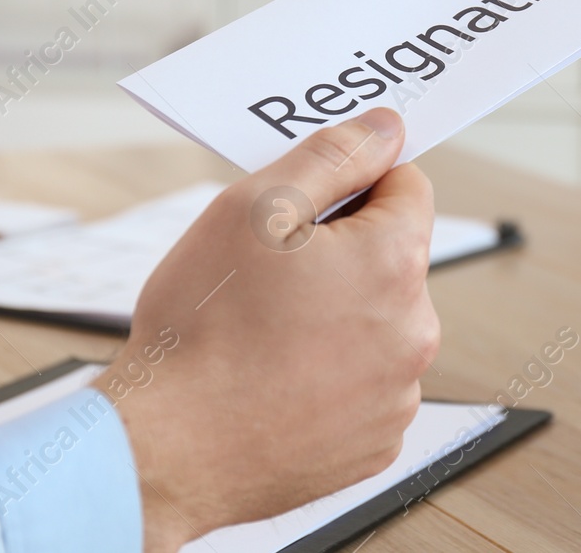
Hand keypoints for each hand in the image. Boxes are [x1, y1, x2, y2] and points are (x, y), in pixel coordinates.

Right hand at [94, 108, 437, 552]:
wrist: (165, 452)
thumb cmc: (202, 330)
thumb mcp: (253, 208)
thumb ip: (331, 156)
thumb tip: (386, 128)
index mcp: (394, 263)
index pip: (407, 186)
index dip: (354, 182)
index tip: (307, 204)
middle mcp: (415, 331)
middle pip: (392, 258)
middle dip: (341, 253)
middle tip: (268, 272)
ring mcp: (398, 394)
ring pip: (377, 323)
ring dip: (337, 315)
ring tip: (264, 333)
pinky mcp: (376, 442)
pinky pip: (364, 384)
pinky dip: (330, 376)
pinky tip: (275, 379)